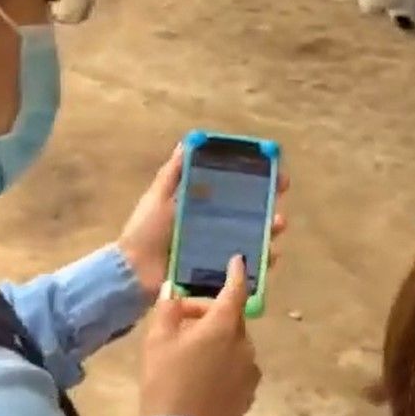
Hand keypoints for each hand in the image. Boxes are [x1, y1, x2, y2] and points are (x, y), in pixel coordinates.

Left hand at [118, 144, 288, 299]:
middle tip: (279, 198)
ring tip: (277, 225)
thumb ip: (173, 173)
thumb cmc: (146, 231)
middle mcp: (212, 226)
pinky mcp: (218, 272)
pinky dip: (263, 261)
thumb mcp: (158, 197)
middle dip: (268, 204)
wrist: (135, 272)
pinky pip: (246, 266)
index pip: (232, 189)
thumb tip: (188, 142)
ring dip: (270, 230)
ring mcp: (216, 250)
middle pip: (248, 213)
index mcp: (199, 205)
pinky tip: (271, 255)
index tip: (273, 170)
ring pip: (252, 237)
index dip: (254, 180)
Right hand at [139, 255, 259, 415]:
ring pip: (235, 344)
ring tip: (190, 352)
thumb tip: (172, 289)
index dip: (236, 273)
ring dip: (218, 339)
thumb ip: (168, 309)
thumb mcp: (157, 340)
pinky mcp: (249, 393)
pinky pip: (238, 368)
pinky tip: (203, 376)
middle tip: (183, 319)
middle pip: (232, 318)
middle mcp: (244, 344)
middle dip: (211, 313)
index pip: (236, 290)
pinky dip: (225, 363)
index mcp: (224, 325)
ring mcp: (250, 371)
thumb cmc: (165, 379)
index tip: (237, 260)